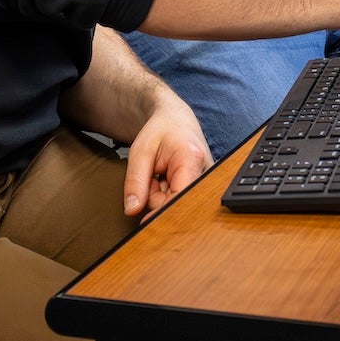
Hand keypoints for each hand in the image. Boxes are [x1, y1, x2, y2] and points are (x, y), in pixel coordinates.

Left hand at [121, 91, 211, 219]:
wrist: (174, 119)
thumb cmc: (159, 130)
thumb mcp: (140, 152)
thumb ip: (135, 182)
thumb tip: (132, 210)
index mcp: (191, 158)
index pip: (179, 198)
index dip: (161, 212)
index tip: (146, 221)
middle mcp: (206, 171)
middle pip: (177, 203)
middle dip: (158, 197)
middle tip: (153, 177)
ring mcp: (206, 179)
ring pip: (177, 203)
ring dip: (162, 196)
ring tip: (160, 175)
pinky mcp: (203, 185)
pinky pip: (181, 199)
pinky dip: (168, 194)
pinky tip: (168, 180)